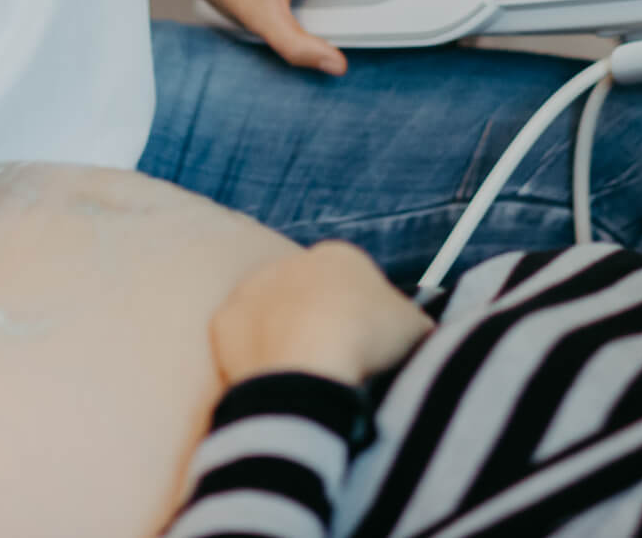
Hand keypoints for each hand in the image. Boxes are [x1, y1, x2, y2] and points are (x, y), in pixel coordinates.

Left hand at [210, 243, 435, 385]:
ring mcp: (252, 289)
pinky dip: (257, 363)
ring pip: (273, 318)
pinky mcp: (224, 321)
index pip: (354, 286)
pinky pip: (243, 344)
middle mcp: (290, 262)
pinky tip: (275, 384)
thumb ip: (412, 323)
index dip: (364, 323)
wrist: (309, 366)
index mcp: (340, 257)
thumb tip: (416, 333)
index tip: (368, 353)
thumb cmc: (368, 343)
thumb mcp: (417, 329)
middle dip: (320, 326)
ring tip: (304, 380)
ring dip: (285, 342)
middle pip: (309, 298)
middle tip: (335, 367)